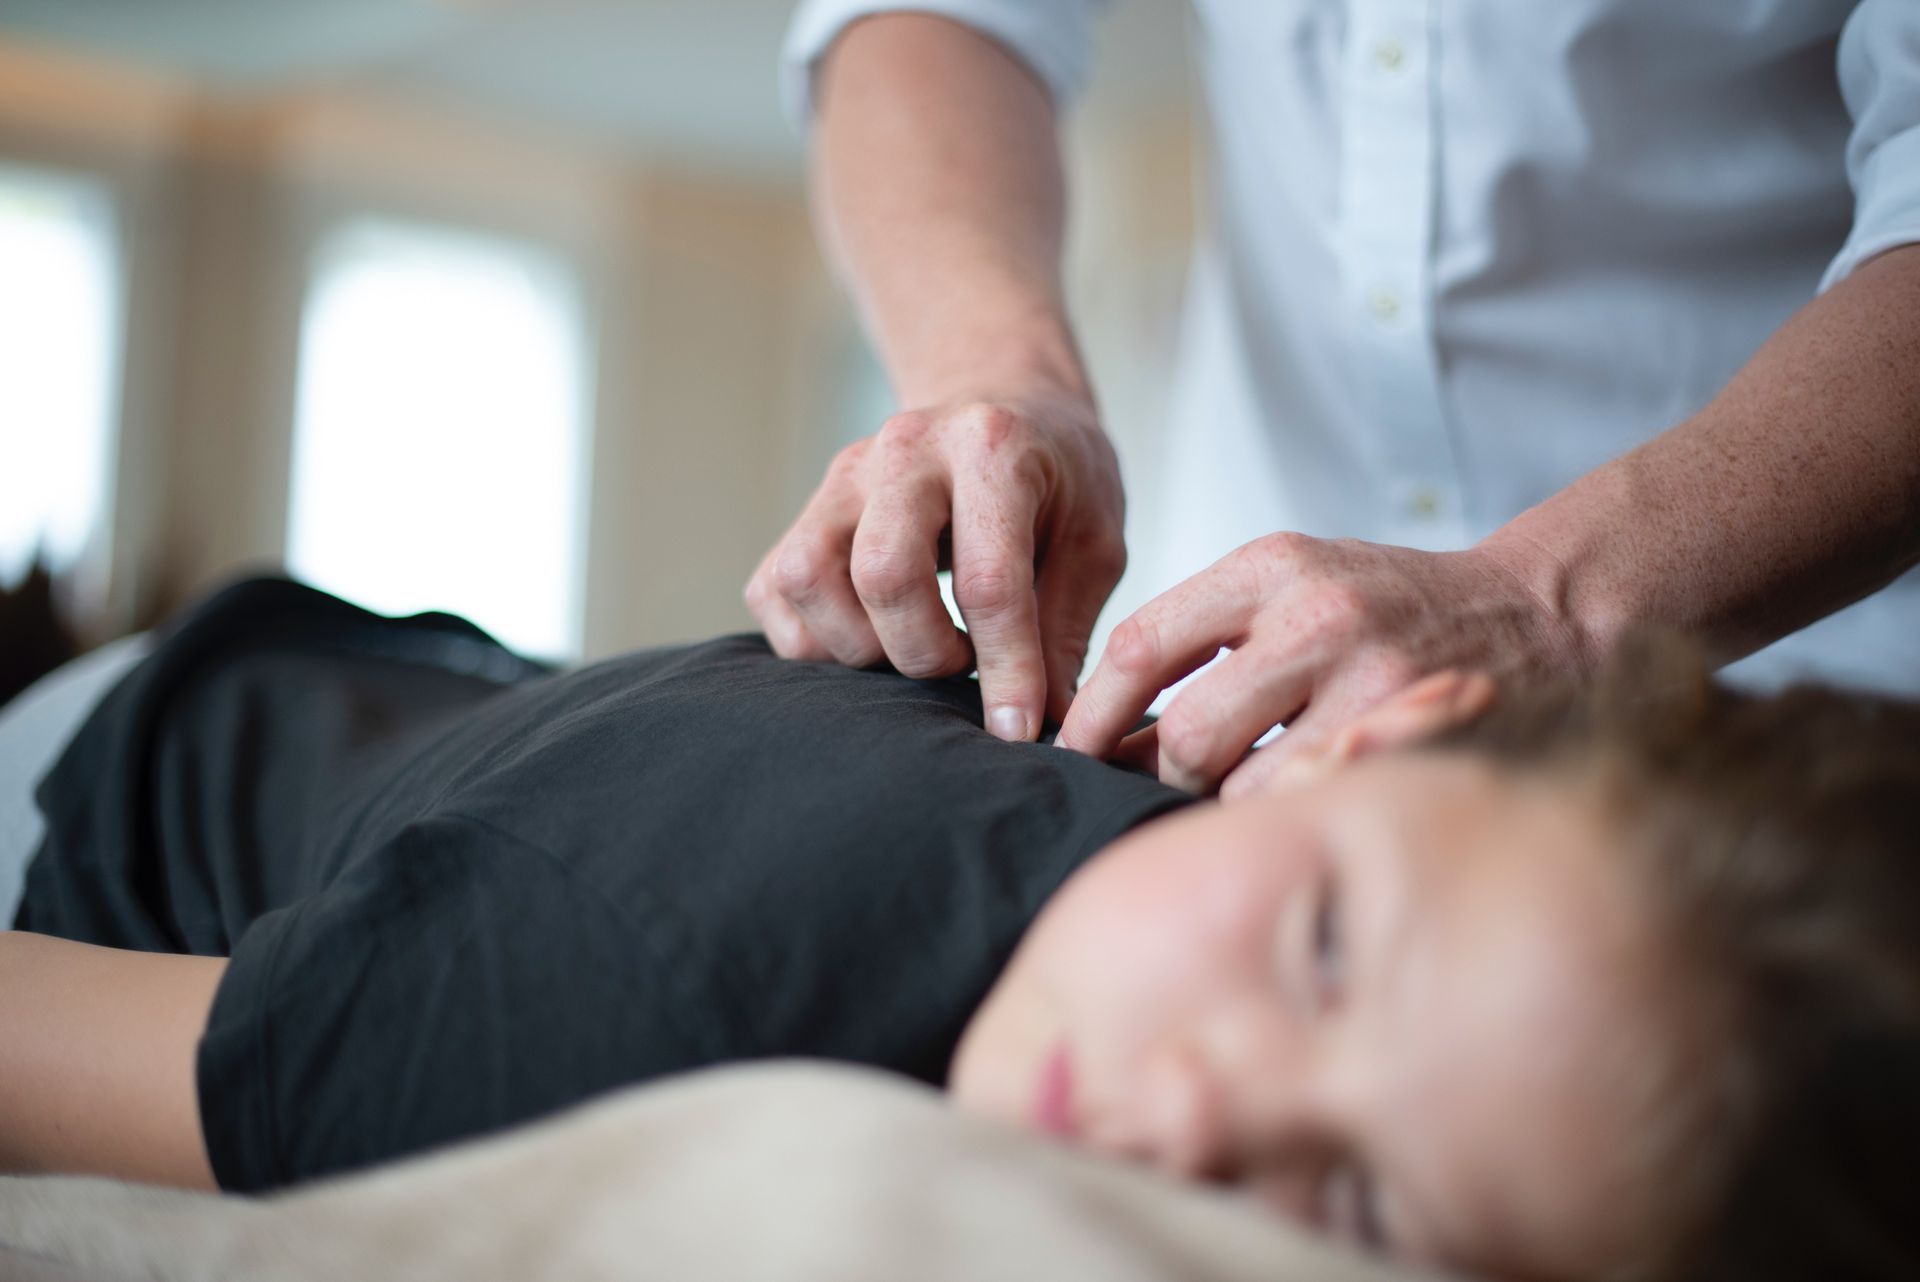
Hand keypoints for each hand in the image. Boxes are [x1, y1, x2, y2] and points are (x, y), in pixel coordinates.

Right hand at [745, 389, 1126, 740]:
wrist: (1004, 411)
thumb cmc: (1058, 484)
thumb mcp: (1094, 542)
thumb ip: (1065, 629)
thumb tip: (1048, 728)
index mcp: (991, 449)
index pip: (988, 579)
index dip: (1005, 668)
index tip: (1019, 728)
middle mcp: (904, 451)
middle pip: (882, 575)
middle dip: (924, 653)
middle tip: (963, 662)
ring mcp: (842, 476)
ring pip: (809, 580)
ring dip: (861, 646)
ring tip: (917, 647)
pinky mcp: (804, 509)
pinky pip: (775, 591)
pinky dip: (814, 640)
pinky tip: (872, 639)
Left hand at [1053, 532, 1581, 796]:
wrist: (1533, 613)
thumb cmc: (1391, 610)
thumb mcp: (1295, 585)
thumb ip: (1210, 640)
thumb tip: (1112, 736)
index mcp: (1270, 566)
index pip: (1143, 644)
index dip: (1095, 712)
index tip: (1071, 752)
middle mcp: (1317, 615)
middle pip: (1188, 730)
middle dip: (1162, 774)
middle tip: (1158, 788)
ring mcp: (1371, 680)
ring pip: (1246, 782)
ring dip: (1222, 806)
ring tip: (1226, 801)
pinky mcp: (1415, 735)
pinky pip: (1312, 804)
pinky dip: (1285, 816)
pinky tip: (1287, 810)